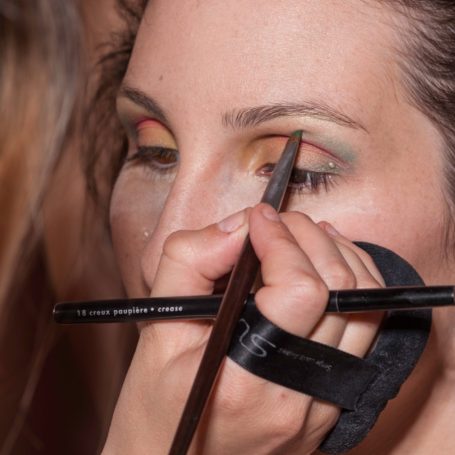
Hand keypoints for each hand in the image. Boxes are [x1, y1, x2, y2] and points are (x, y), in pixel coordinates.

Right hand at [102, 203, 383, 454]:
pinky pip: (365, 330)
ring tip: (306, 233)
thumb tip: (239, 227)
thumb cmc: (158, 403)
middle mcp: (299, 396)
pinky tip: (326, 265)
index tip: (258, 218)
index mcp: (248, 379)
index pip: (299, 290)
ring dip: (340, 255)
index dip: (283, 239)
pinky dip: (353, 285)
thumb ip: (190, 262)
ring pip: (365, 306)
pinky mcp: (332, 402)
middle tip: (278, 221)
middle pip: (340, 290)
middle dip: (310, 237)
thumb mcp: (159, 326)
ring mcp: (323, 403)